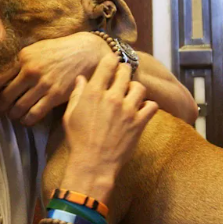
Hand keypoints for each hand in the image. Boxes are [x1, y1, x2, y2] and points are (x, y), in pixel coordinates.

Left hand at [0, 32, 108, 125]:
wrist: (86, 52)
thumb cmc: (60, 51)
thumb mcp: (37, 49)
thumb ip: (21, 61)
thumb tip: (4, 77)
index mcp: (23, 57)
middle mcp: (30, 71)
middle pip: (5, 97)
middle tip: (0, 112)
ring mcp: (43, 84)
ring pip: (18, 108)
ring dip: (12, 116)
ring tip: (13, 116)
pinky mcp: (55, 96)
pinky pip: (34, 114)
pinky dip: (26, 120)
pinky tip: (26, 120)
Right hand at [60, 54, 158, 202]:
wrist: (93, 163)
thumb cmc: (78, 140)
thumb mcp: (70, 115)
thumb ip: (77, 94)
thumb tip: (81, 79)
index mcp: (94, 92)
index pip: (107, 64)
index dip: (111, 60)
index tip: (111, 62)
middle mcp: (112, 97)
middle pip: (125, 72)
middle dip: (124, 71)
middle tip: (122, 76)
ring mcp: (128, 110)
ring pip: (140, 87)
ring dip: (135, 89)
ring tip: (131, 94)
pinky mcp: (139, 123)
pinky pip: (152, 106)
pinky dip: (148, 106)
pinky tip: (142, 108)